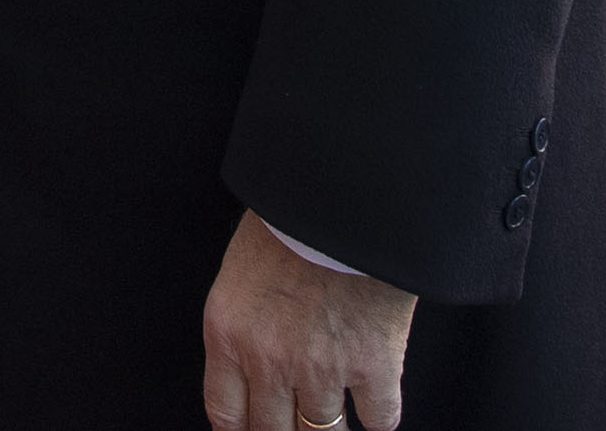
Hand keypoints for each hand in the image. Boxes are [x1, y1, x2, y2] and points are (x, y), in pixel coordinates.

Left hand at [200, 212, 414, 430]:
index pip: (225, 413)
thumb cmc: (287, 224)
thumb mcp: (239, 275)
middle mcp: (269, 360)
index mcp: (227, 334)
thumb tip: (253, 373)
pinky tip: (374, 399)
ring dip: (329, 424)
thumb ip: (242, 328)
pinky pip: (380, 419)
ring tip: (334, 410)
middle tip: (296, 423)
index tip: (253, 430)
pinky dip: (379, 414)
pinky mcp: (374, 365)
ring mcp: (322, 368)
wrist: (339, 197)